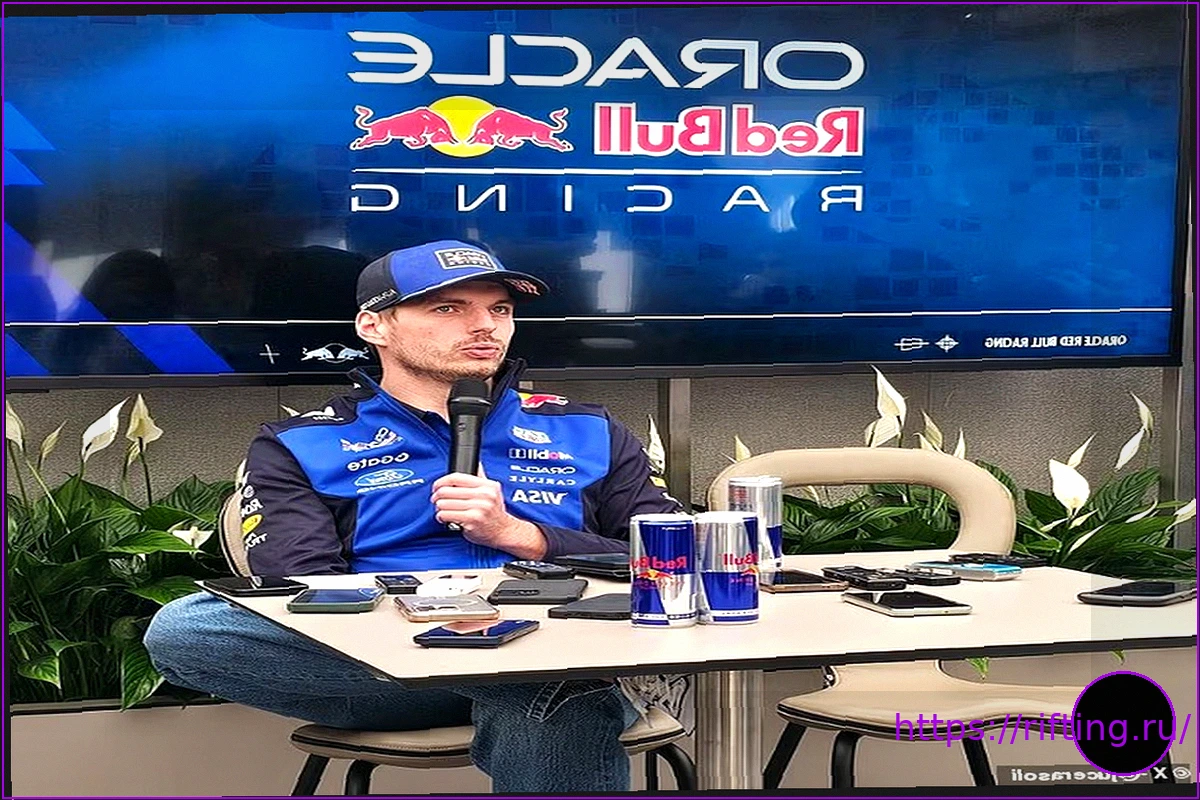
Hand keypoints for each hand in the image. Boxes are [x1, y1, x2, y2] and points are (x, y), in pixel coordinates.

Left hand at [431, 473, 547, 558]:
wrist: (504, 531)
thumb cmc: (495, 513)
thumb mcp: (493, 492)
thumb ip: (482, 477)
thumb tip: (476, 463)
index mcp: (487, 486)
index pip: (456, 477)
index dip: (441, 481)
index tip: (436, 487)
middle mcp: (483, 495)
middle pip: (447, 490)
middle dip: (436, 496)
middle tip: (436, 500)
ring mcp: (478, 508)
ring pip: (444, 503)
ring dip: (438, 508)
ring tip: (442, 510)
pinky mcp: (471, 521)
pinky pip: (446, 515)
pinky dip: (441, 517)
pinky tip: (445, 519)